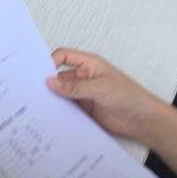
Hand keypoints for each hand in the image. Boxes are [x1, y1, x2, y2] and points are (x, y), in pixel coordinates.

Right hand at [46, 48, 170, 142]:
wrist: (143, 121)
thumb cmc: (129, 96)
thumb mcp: (100, 88)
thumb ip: (75, 87)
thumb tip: (50, 82)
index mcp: (89, 64)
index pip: (64, 56)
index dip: (51, 62)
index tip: (40, 73)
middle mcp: (83, 77)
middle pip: (59, 76)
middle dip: (48, 82)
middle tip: (33, 91)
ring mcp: (83, 94)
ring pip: (62, 94)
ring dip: (53, 99)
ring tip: (39, 106)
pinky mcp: (84, 110)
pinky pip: (67, 109)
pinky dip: (59, 112)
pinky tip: (51, 117)